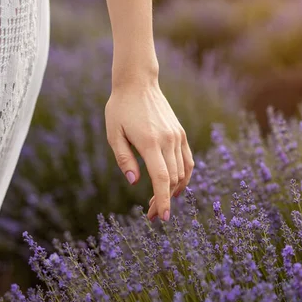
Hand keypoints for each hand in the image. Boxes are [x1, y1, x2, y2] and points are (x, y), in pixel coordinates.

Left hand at [105, 77, 193, 221]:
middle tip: (153, 215)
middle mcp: (168, 140)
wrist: (139, 83)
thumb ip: (124, 159)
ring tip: (161, 202)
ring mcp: (177, 137)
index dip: (163, 200)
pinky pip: (188, 161)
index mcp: (150, 142)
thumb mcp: (113, 133)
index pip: (161, 179)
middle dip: (164, 201)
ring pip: (182, 172)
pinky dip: (184, 176)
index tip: (164, 217)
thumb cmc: (120, 108)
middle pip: (172, 180)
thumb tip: (135, 181)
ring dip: (174, 190)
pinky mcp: (180, 133)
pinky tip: (175, 186)